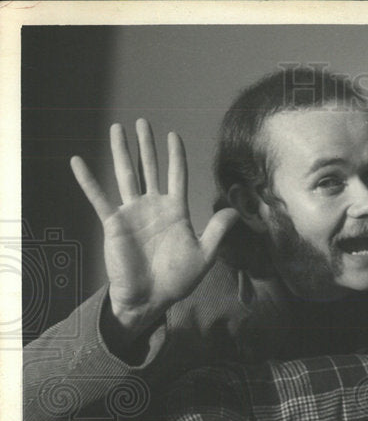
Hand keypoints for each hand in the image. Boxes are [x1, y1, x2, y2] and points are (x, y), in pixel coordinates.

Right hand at [71, 119, 239, 341]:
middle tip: (143, 122)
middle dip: (147, 145)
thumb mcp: (204, 255)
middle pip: (150, 168)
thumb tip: (236, 211)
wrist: (150, 298)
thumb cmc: (177, 280)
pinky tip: (78, 161)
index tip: (174, 135)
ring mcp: (132, 213)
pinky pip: (98, 198)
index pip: (176, 176)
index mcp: (175, 211)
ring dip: (121, 152)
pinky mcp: (114, 223)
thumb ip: (217, 231)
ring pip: (126, 175)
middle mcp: (153, 207)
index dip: (176, 156)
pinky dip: (88, 180)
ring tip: (117, 128)